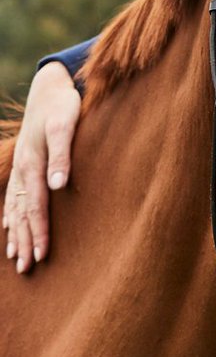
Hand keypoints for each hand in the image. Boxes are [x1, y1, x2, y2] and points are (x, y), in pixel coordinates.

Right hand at [3, 61, 80, 273]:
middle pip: (22, 214)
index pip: (36, 207)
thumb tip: (60, 185)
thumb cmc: (63, 106)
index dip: (39, 233)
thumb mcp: (66, 125)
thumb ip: (64, 155)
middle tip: (28, 269)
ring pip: (14, 208)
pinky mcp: (24, 164)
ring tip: (16, 258)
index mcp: (33, 164)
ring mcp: (21, 168)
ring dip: (15, 234)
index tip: (42, 257)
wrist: (50, 87)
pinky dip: (10, 216)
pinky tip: (8, 228)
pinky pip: (13, 197)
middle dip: (24, 242)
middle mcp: (23, 170)